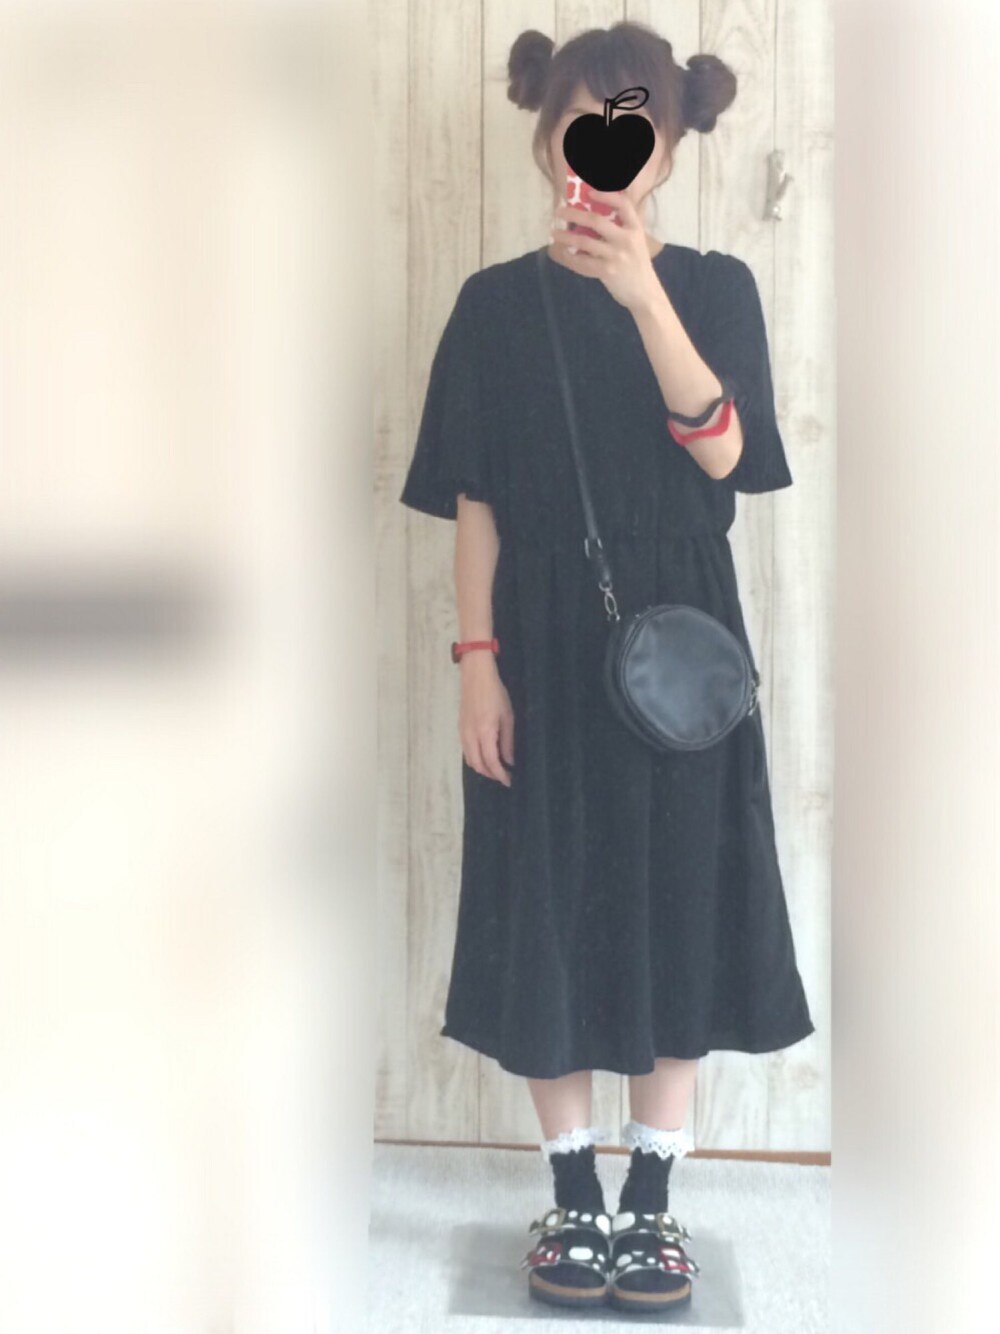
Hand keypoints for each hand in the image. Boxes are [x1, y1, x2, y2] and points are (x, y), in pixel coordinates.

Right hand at [459, 655, 514, 785]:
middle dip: (491, 774)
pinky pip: (466, 751)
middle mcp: (471, 736)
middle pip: (478, 765)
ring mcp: (463, 733)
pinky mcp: (460, 729)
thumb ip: (508, 741)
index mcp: (485, 732)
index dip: (500, 775)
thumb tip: (509, 761)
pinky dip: (475, 759)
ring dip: (482, 768)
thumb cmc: (495, 694)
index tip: (509, 781)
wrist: (475, 677)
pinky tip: (485, 756)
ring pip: (470, 760)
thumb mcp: (508, 717)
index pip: (492, 762)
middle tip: (504, 776)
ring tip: (496, 768)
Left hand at [549, 187, 661, 312]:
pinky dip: (570, 257)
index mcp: (635, 228)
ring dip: (566, 236)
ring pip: (585, 241)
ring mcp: (616, 256)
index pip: (623, 204)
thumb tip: (594, 215)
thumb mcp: (636, 241)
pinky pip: (583, 262)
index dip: (607, 195)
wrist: (645, 293)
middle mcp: (626, 239)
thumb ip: (622, 227)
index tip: (590, 193)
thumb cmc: (637, 264)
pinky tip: (562, 253)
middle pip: (597, 221)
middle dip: (574, 214)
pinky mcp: (607, 271)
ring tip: (554, 233)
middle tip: (559, 211)